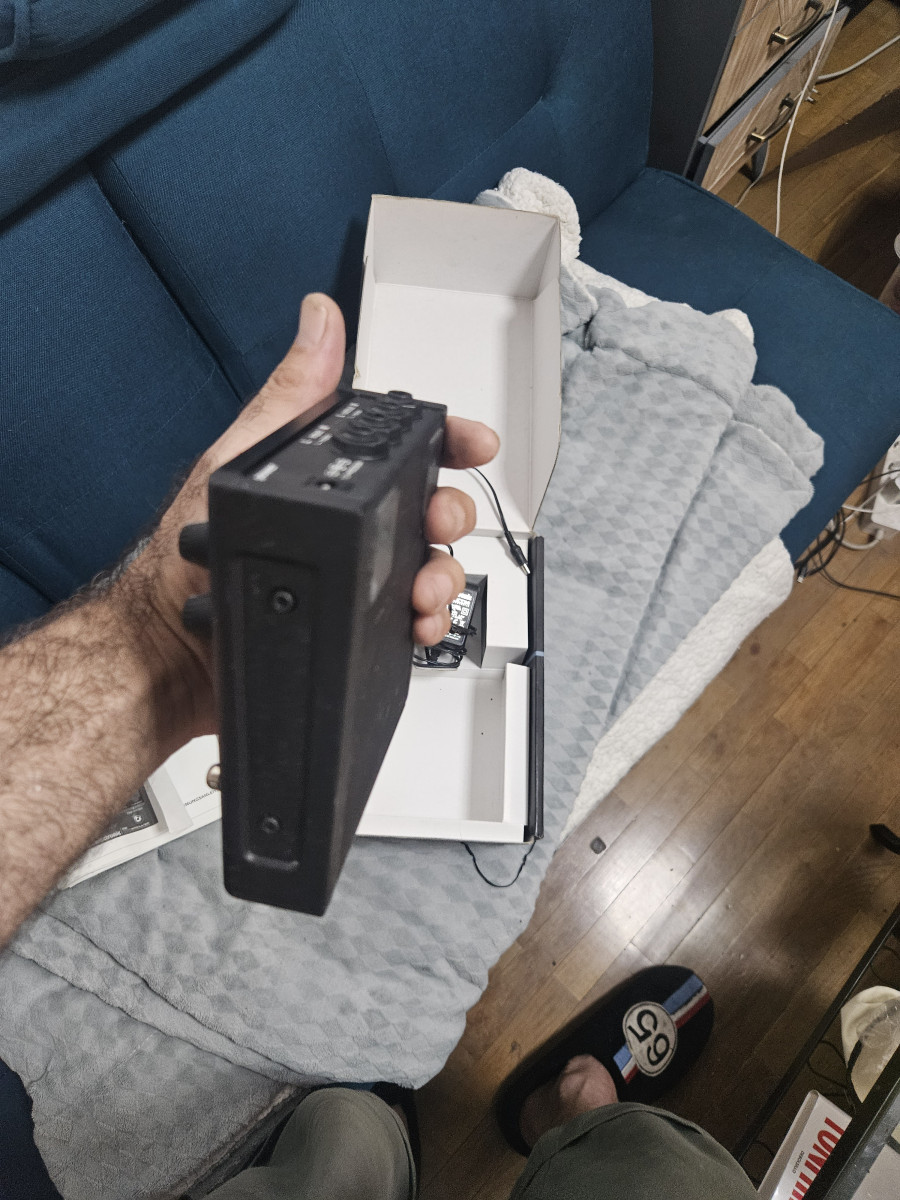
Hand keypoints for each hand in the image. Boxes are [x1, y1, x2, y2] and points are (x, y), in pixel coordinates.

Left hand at [118, 293, 498, 747]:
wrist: (170, 653)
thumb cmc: (186, 560)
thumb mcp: (242, 463)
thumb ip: (289, 398)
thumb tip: (317, 322)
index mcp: (322, 479)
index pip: (400, 449)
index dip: (447, 440)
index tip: (473, 442)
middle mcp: (345, 525)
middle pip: (428, 507)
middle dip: (448, 512)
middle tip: (438, 522)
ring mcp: (354, 576)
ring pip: (429, 565)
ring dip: (441, 574)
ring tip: (423, 586)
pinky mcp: (357, 624)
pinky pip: (412, 617)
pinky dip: (427, 620)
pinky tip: (416, 620)